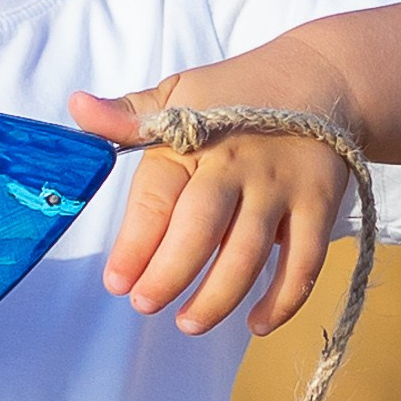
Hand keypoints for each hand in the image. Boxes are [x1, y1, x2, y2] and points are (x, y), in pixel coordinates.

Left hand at [71, 65, 351, 336]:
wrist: (323, 76)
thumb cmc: (240, 92)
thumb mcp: (180, 92)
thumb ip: (128, 114)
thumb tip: (77, 109)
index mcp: (194, 138)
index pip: (157, 196)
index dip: (134, 244)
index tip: (116, 281)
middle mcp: (238, 165)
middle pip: (200, 228)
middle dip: (169, 273)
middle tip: (145, 304)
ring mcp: (281, 187)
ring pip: (248, 252)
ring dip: (218, 296)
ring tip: (189, 322)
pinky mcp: (319, 205)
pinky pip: (304, 260)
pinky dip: (284, 297)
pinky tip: (257, 323)